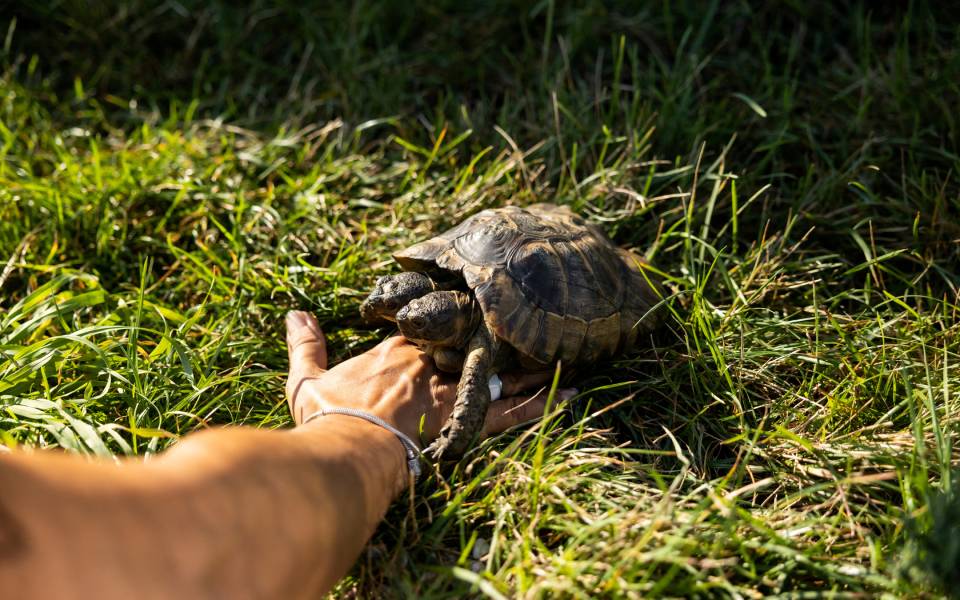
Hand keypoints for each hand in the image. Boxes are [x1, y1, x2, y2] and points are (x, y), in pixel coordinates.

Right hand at [284, 311, 574, 443]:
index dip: (441, 325)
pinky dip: (542, 401)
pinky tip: (572, 393)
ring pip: (498, 370)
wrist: (348, 450)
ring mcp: (452, 387)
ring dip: (525, 363)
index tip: (454, 319)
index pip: (427, 328)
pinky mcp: (469, 418)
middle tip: (517, 329)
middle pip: (469, 343)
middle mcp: (430, 361)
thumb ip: (305, 345)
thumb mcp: (306, 379)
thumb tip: (294, 313)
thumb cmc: (326, 418)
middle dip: (491, 338)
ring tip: (560, 352)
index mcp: (396, 350)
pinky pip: (514, 410)